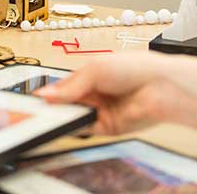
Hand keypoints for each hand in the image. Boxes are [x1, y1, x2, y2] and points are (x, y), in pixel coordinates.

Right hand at [36, 52, 181, 134]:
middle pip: (67, 103)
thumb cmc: (135, 68)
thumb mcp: (95, 69)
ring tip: (52, 114)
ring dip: (63, 116)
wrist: (160, 87)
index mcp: (90, 76)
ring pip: (74, 116)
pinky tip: (67, 122)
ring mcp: (101, 110)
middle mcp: (95, 93)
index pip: (63, 86)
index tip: (36, 97)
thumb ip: (70, 85)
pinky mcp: (107, 127)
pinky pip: (86, 129)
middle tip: (39, 108)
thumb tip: (48, 94)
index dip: (50, 92)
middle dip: (54, 105)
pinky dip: (75, 127)